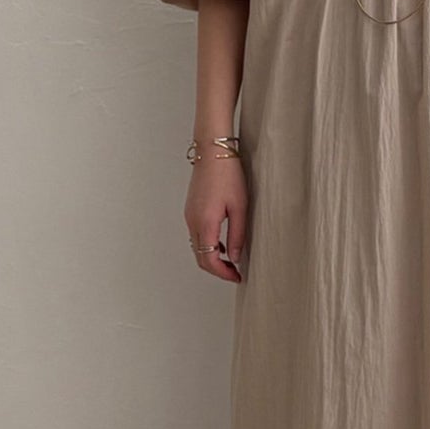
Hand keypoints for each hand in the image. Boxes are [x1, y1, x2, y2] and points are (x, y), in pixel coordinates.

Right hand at [185, 156, 246, 281]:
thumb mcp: (240, 207)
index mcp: (205, 223)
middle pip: (200, 257)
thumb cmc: (228, 175)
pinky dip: (207, 245)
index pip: (209, 259)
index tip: (236, 277)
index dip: (223, 273)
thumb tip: (234, 257)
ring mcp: (190, 216)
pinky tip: (222, 244)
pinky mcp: (191, 210)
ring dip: (212, 257)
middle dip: (217, 269)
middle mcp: (193, 222)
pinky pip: (197, 235)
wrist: (212, 151)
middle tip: (234, 273)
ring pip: (197, 247)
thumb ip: (237, 235)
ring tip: (231, 261)